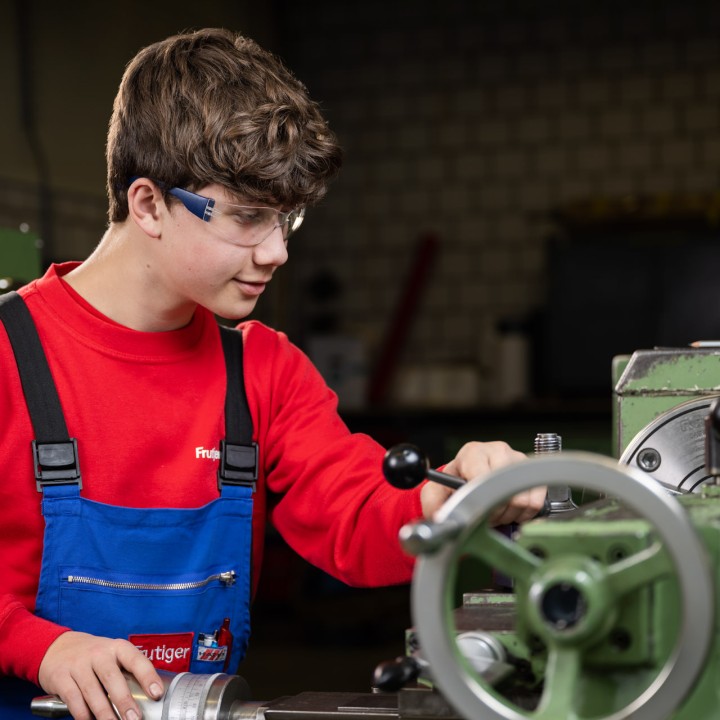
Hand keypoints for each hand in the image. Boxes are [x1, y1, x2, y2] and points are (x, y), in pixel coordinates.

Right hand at [38, 631, 163, 719]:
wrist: (59, 647)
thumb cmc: (95, 656)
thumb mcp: (113, 655)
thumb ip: (128, 671)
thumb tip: (150, 697)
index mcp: (118, 648)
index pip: (136, 660)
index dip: (148, 677)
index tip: (156, 693)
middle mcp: (99, 654)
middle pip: (112, 678)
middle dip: (124, 701)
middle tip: (134, 718)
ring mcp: (79, 665)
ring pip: (92, 692)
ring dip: (104, 713)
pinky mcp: (61, 678)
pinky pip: (73, 700)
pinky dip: (83, 715)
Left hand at [420, 441, 545, 523]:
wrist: (470, 480)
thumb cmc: (454, 484)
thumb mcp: (436, 491)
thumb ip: (432, 502)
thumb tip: (440, 516)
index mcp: (473, 452)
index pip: (482, 476)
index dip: (480, 500)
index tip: (475, 507)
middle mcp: (498, 450)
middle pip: (505, 490)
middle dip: (494, 510)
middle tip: (485, 513)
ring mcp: (518, 460)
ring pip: (522, 499)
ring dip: (509, 514)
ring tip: (496, 511)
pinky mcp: (533, 473)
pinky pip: (536, 503)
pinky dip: (523, 514)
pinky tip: (509, 510)